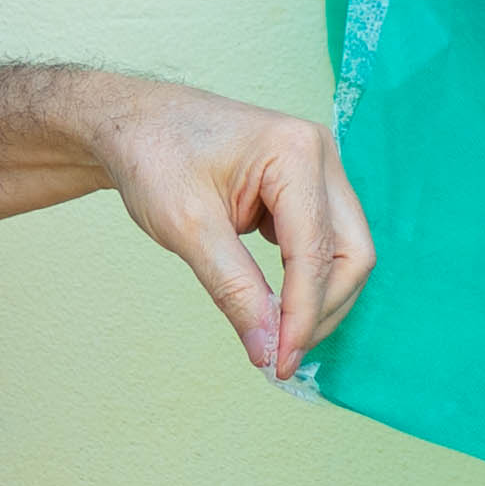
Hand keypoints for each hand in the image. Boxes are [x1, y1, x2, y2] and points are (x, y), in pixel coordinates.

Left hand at [81, 82, 379, 377]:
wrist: (133, 123)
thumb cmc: (154, 156)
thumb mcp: (187, 228)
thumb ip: (233, 289)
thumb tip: (267, 349)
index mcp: (295, 153)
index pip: (317, 253)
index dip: (303, 315)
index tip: (280, 362)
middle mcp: (320, 155)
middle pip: (351, 253)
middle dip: (322, 309)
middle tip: (281, 354)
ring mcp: (318, 168)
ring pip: (344, 251)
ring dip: (317, 297)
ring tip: (277, 335)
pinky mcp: (306, 186)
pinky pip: (324, 242)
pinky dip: (305, 279)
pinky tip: (273, 302)